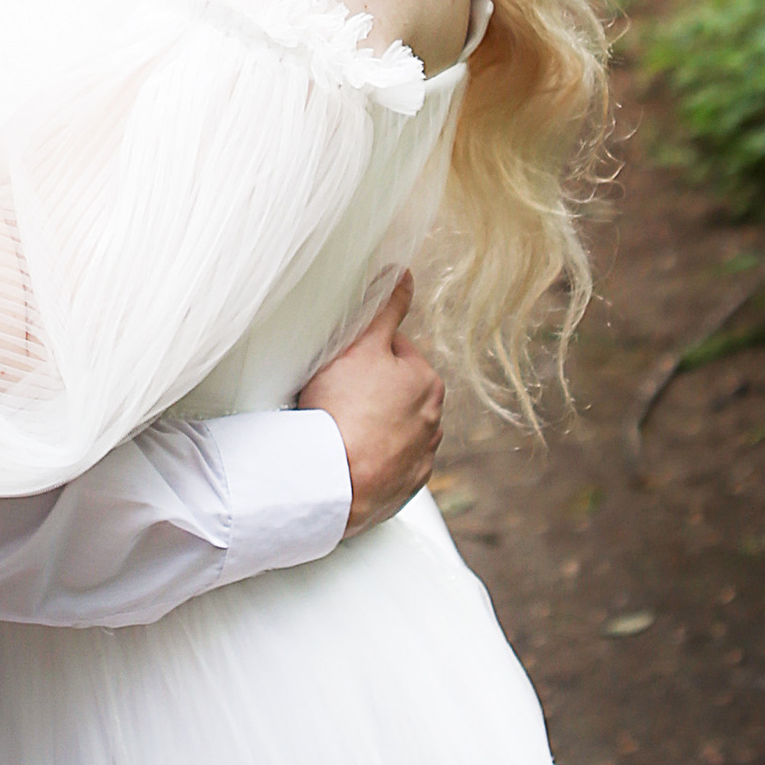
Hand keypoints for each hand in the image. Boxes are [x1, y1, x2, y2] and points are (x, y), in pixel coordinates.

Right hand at [302, 272, 446, 536]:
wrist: (331, 483)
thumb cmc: (343, 409)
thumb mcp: (360, 345)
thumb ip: (385, 307)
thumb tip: (402, 273)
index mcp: (427, 382)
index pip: (394, 353)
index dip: (361, 355)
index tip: (338, 367)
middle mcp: (433, 421)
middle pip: (393, 393)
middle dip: (368, 392)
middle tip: (332, 398)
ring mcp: (419, 460)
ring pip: (390, 430)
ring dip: (369, 427)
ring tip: (335, 430)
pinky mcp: (402, 490)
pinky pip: (385, 467)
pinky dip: (368, 461)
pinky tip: (344, 458)